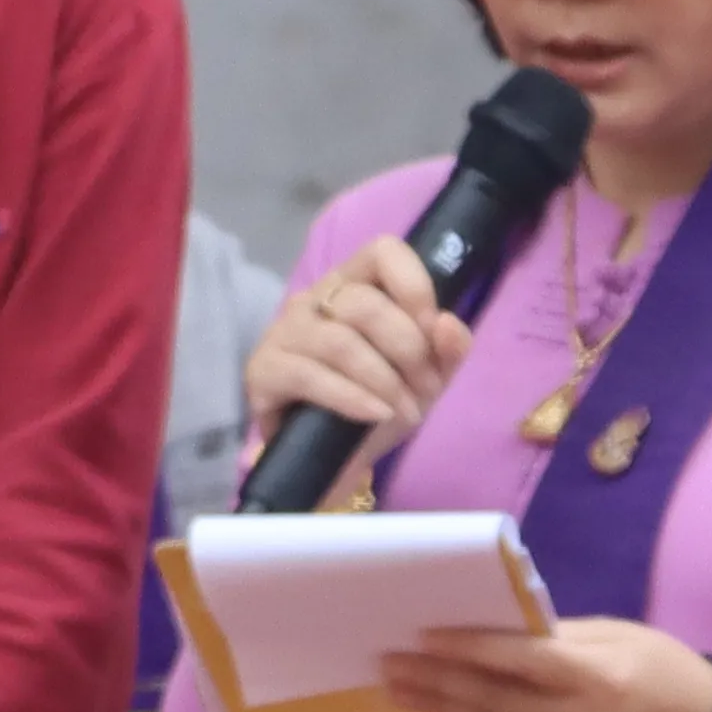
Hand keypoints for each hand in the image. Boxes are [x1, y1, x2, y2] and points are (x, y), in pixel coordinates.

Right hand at [240, 239, 469, 479]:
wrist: (336, 460)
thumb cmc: (377, 405)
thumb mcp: (426, 378)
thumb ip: (447, 349)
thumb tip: (448, 324)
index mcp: (354, 285)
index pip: (382, 251)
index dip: (414, 285)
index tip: (432, 331)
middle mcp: (314, 299)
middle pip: (365, 304)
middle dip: (408, 351)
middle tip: (426, 389)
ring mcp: (284, 333)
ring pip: (340, 343)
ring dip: (384, 382)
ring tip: (405, 412)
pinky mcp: (264, 371)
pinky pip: (310, 376)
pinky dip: (352, 398)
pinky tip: (376, 415)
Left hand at [380, 616, 711, 711]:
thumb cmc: (658, 668)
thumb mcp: (615, 636)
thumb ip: (558, 638)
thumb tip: (496, 634)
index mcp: (595, 676)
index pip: (517, 661)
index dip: (467, 649)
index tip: (423, 638)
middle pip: (493, 700)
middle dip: (436, 682)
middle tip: (389, 666)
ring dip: (443, 709)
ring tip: (401, 691)